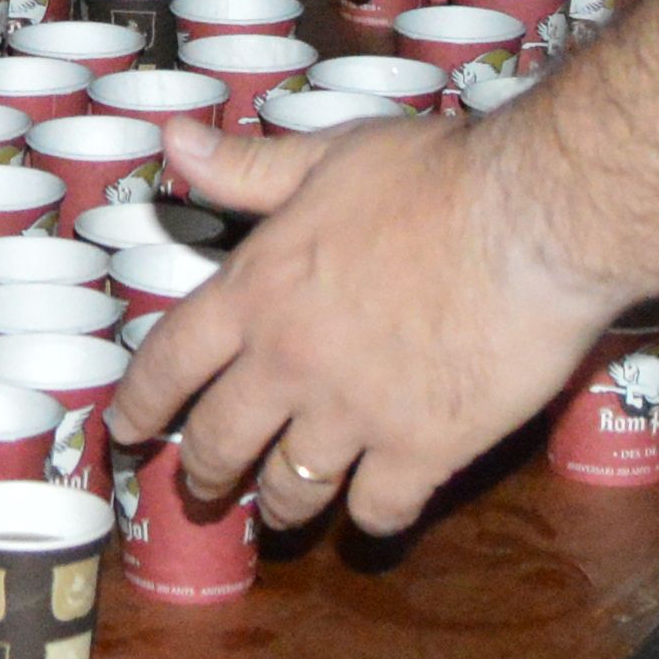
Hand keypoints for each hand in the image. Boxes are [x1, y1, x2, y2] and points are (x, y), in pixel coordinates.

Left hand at [117, 106, 607, 539]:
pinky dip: (372, 518)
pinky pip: (378, 510)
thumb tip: (173, 139)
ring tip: (283, 511)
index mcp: (255, 290)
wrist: (534, 215)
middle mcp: (288, 362)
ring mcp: (352, 414)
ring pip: (291, 489)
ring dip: (281, 506)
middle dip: (202, 474)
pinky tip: (375, 510)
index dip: (139, 406)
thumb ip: (249, 167)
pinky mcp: (421, 450)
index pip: (167, 363)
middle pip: (219, 442)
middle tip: (203, 487)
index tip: (125, 433)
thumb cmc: (436, 173)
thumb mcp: (329, 155)